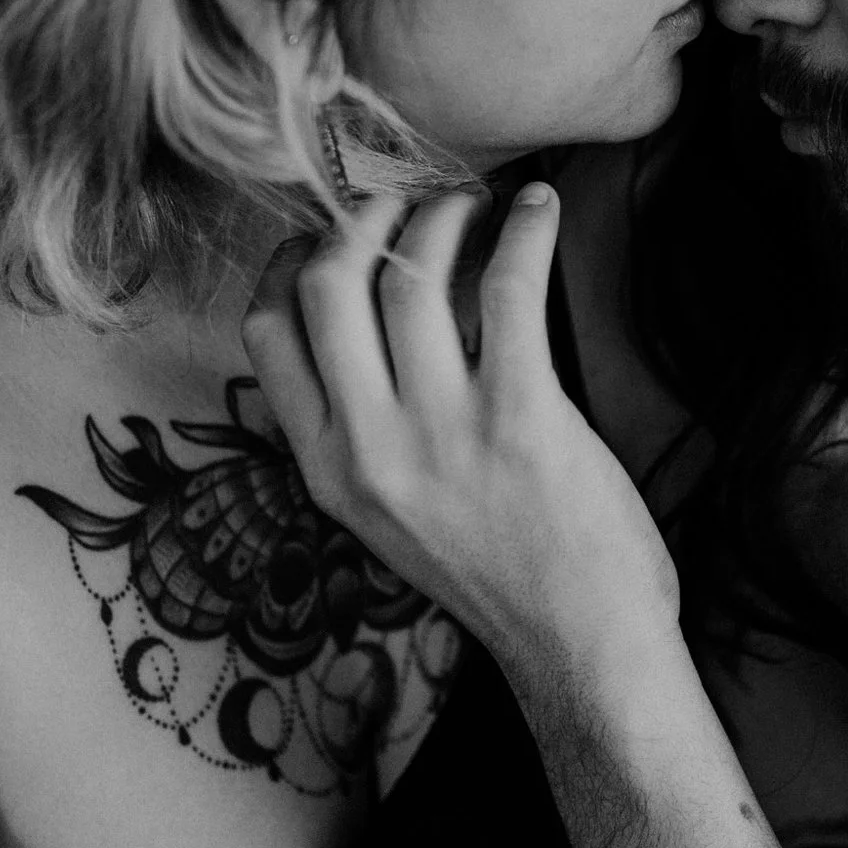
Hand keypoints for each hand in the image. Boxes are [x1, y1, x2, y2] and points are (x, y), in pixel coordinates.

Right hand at [242, 185, 681, 691]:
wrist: (580, 644)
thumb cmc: (497, 573)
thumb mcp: (388, 516)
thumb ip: (362, 435)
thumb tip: (365, 327)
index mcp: (328, 469)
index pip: (266, 334)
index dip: (291, 261)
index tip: (332, 233)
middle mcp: (370, 448)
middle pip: (326, 287)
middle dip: (363, 220)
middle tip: (407, 203)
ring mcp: (442, 434)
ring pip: (409, 275)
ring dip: (442, 218)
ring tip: (474, 207)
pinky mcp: (521, 419)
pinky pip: (508, 291)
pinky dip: (525, 233)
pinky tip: (542, 208)